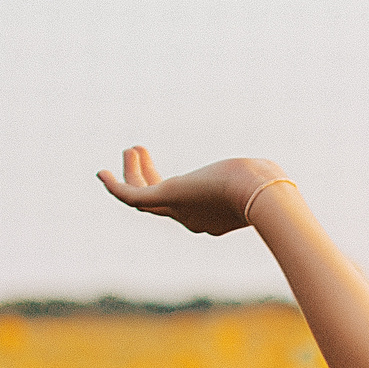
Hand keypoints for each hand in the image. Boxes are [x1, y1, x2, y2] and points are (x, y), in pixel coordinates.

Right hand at [97, 146, 290, 235]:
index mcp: (211, 217)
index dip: (170, 186)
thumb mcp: (260, 179)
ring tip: (131, 149)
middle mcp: (191, 218)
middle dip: (147, 177)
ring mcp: (177, 210)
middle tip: (139, 151)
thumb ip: (258, 176)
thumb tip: (265, 168)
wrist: (260, 192)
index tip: (164, 168)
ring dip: (133, 174)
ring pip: (143, 197)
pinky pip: (131, 196)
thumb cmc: (265, 185)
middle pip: (159, 202)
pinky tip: (103, 172)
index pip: (183, 205)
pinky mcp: (167, 198)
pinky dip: (116, 185)